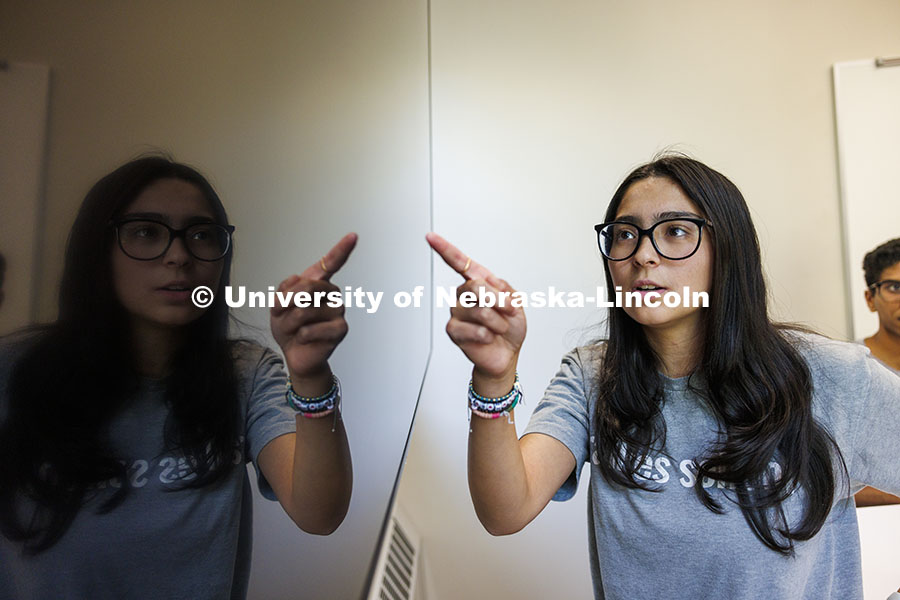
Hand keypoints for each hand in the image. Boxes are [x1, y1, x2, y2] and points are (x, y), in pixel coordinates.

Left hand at [270, 233, 356, 380]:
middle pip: (308, 286)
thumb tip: (297, 279)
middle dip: (286, 301)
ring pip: (304, 310)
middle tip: (277, 311)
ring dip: (288, 322)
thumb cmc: (289, 328)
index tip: (353, 236)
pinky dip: (299, 336)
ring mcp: (338, 311)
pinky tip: (303, 339)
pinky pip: (310, 329)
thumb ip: (285, 289)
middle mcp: (331, 294)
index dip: (342, 249)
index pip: (331, 263)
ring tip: (291, 329)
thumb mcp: (278, 305)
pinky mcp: (340, 329)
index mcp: (318, 284)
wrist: (294, 353)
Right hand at [426, 232, 525, 387]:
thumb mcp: (516, 303)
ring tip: (500, 328)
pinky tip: (489, 338)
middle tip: (509, 310)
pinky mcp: (453, 331)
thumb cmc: (509, 328)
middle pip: (475, 287)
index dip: (444, 249)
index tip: (430, 237)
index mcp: (477, 283)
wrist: (506, 354)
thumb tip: (490, 284)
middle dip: (499, 301)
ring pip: (479, 310)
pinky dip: (489, 335)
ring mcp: (457, 313)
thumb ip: (504, 289)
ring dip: (498, 322)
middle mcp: (463, 296)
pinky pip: (475, 330)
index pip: (459, 263)